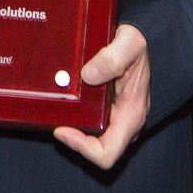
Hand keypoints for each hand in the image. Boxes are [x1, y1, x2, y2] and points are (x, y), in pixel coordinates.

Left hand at [53, 23, 149, 168]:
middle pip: (94, 148)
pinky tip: (64, 100)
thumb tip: (88, 76)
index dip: (82, 148)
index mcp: (132, 115)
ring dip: (71, 126)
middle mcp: (123, 122)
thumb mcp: (129, 44)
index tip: (61, 130)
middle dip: (72, 136)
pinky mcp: (105, 109)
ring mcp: (114, 118)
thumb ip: (112, 59)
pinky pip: (88, 122)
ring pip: (89, 136)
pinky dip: (74, 116)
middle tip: (53, 116)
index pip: (107, 153)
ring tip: (56, 106)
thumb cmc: (137, 42)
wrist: (138, 39)